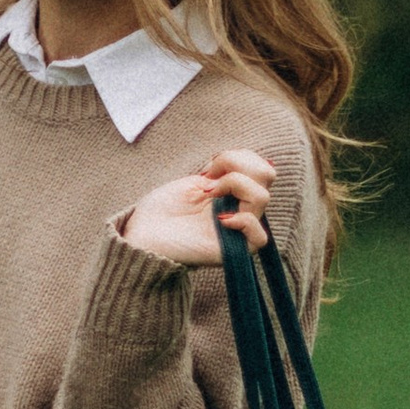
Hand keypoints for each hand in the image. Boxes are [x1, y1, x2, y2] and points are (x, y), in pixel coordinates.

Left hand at [118, 150, 275, 265]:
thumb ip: (224, 173)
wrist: (141, 235)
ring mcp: (238, 230)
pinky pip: (260, 238)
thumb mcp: (194, 181)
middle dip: (237, 163)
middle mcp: (240, 209)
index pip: (261, 167)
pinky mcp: (232, 251)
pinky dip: (244, 222)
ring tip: (208, 193)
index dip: (239, 157)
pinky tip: (220, 219)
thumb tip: (255, 162)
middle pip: (267, 176)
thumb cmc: (160, 210)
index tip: (208, 167)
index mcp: (233, 194)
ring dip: (234, 184)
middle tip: (208, 176)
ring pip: (262, 197)